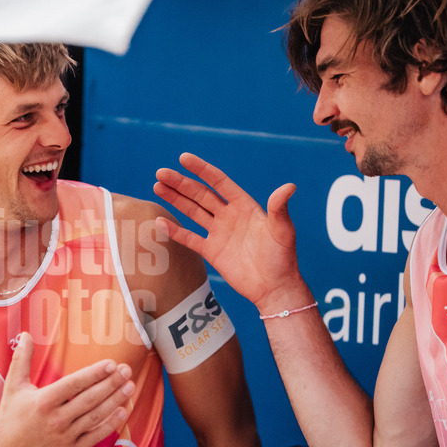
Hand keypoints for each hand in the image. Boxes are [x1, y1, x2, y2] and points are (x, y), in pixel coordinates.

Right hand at [0, 332, 134, 446]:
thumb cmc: (11, 415)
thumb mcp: (13, 385)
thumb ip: (21, 359)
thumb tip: (26, 334)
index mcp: (43, 402)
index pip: (74, 385)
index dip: (94, 374)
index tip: (111, 364)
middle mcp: (55, 420)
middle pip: (89, 400)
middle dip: (110, 384)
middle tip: (127, 370)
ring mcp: (65, 437)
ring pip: (95, 417)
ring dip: (115, 401)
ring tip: (130, 386)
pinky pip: (95, 436)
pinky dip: (110, 425)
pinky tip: (123, 411)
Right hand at [154, 152, 305, 310]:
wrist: (274, 288)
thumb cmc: (282, 257)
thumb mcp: (282, 230)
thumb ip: (279, 208)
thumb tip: (289, 186)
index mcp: (244, 206)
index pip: (219, 182)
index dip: (201, 170)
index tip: (183, 158)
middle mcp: (229, 216)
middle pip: (200, 194)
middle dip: (181, 183)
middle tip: (161, 173)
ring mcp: (219, 233)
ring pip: (192, 211)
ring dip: (175, 199)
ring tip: (157, 186)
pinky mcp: (211, 251)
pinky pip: (189, 238)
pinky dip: (175, 230)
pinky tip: (159, 221)